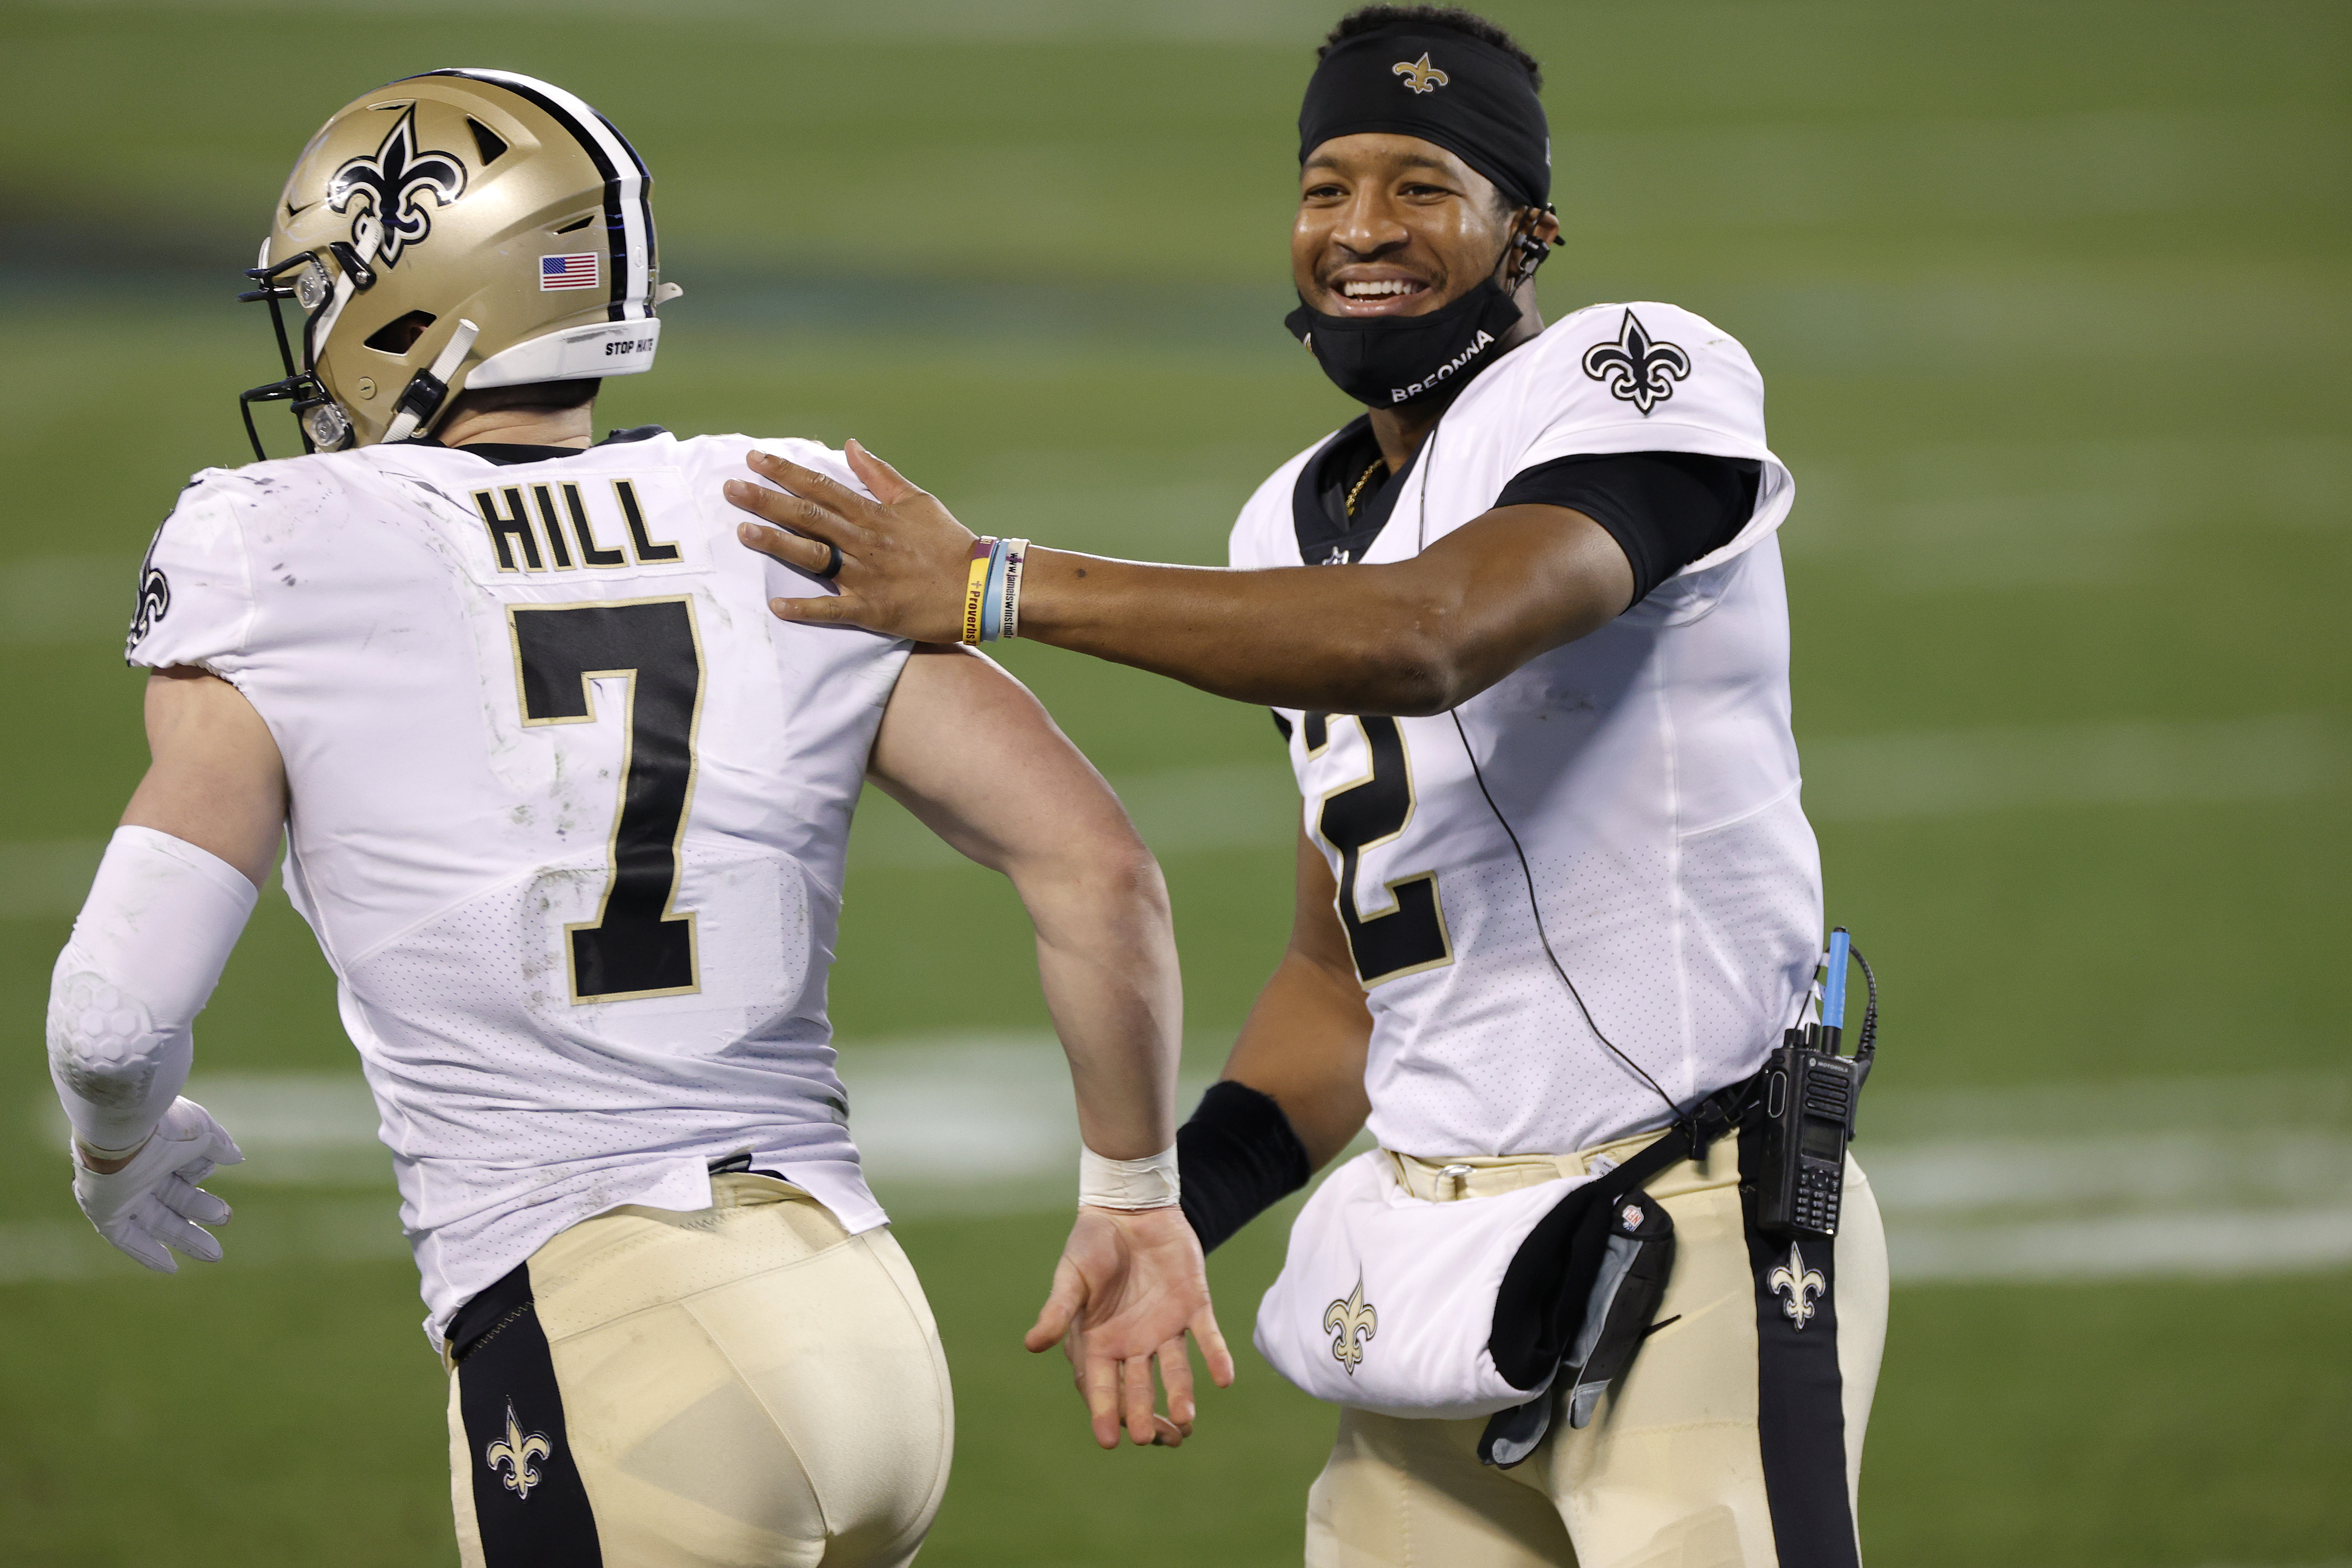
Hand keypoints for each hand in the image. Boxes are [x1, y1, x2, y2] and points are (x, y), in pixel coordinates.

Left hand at [72, 1097, 242, 1272]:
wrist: (119, 1130)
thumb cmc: (162, 1125)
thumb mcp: (201, 1130)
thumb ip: (218, 1144)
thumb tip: (235, 1157)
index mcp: (161, 1148)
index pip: (185, 1170)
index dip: (201, 1176)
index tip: (213, 1180)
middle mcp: (141, 1171)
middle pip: (174, 1199)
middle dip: (202, 1211)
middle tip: (226, 1220)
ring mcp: (122, 1193)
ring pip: (156, 1222)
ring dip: (185, 1237)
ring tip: (215, 1254)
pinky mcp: (105, 1211)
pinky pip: (125, 1238)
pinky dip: (147, 1252)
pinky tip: (171, 1268)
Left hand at [726, 442, 980, 642]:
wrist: (981, 586)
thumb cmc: (949, 543)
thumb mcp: (917, 500)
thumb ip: (880, 475)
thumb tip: (849, 447)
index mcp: (874, 514)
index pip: (821, 487)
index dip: (786, 472)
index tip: (755, 459)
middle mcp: (865, 541)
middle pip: (808, 517)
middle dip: (767, 501)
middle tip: (731, 490)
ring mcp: (867, 576)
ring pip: (814, 556)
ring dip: (777, 543)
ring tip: (743, 532)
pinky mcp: (873, 610)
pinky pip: (833, 609)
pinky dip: (805, 608)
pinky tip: (776, 606)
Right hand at [1025, 1204, 1234, 1449]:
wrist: (1128, 1208)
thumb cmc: (1092, 1244)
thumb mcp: (1071, 1277)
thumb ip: (1059, 1311)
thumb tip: (1032, 1344)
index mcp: (1100, 1341)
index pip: (1101, 1384)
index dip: (1104, 1411)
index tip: (1109, 1440)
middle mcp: (1133, 1342)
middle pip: (1139, 1387)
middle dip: (1143, 1414)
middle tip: (1146, 1438)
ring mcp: (1165, 1326)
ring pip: (1175, 1369)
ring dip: (1181, 1393)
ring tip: (1185, 1420)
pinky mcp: (1193, 1306)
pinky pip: (1207, 1337)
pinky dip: (1216, 1357)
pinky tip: (1224, 1379)